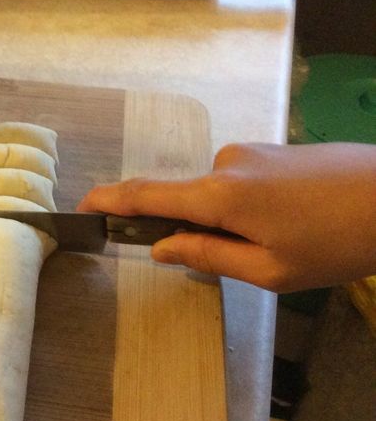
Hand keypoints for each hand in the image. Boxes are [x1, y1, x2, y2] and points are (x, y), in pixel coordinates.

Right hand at [76, 142, 375, 292]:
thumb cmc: (339, 240)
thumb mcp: (271, 269)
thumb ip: (207, 255)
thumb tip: (161, 248)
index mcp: (219, 195)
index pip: (145, 194)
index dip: (109, 200)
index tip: (81, 206)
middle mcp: (225, 163)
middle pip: (184, 199)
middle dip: (189, 230)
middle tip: (233, 260)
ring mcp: (251, 152)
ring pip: (218, 195)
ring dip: (227, 222)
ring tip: (281, 247)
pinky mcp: (273, 151)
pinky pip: (240, 183)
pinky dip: (246, 208)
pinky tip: (290, 227)